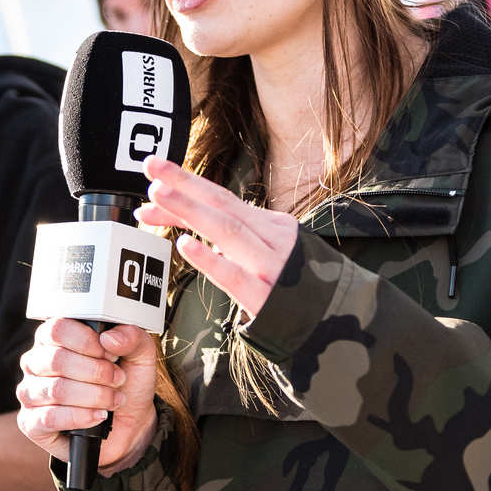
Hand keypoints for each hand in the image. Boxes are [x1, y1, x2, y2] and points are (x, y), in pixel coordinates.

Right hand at [17, 319, 160, 474]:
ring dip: (93, 396)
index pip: (57, 329)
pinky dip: (81, 417)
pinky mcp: (32, 422)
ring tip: (113, 400)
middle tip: (117, 379)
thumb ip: (132, 337)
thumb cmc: (125, 385)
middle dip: (96, 372)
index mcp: (55, 339)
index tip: (110, 353)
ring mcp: (31, 393)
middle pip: (56, 360)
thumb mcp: (139, 356)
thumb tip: (110, 337)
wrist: (130, 425)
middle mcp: (37, 363)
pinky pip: (49, 417)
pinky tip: (98, 415)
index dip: (87, 342)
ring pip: (56, 389)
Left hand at [133, 156, 297, 320]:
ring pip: (228, 230)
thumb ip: (231, 242)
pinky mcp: (267, 298)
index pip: (221, 199)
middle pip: (222, 204)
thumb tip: (190, 233)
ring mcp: (272, 266)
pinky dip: (209, 260)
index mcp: (271, 225)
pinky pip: (234, 276)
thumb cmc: (297, 288)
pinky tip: (185, 245)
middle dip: (184, 183)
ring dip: (190, 210)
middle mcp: (272, 238)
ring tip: (159, 195)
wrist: (340, 322)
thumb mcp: (267, 254)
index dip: (186, 183)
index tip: (154, 169)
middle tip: (150, 167)